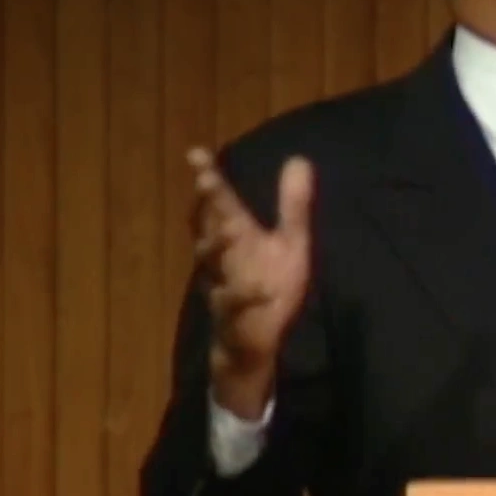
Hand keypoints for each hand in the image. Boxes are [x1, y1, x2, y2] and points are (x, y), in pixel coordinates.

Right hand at [188, 147, 313, 417]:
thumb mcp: (290, 244)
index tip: (196, 153)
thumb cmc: (268, 285)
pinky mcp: (233, 318)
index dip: (208, 179)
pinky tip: (264, 291)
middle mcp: (224, 259)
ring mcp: (223, 286)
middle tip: (204, 180)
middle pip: (210, 228)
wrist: (253, 342)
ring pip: (212, 266)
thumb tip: (298, 159)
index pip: (219, 204)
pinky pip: (234, 307)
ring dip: (216, 246)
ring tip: (228, 229)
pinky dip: (246, 298)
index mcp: (237, 239)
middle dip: (207, 206)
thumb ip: (293, 206)